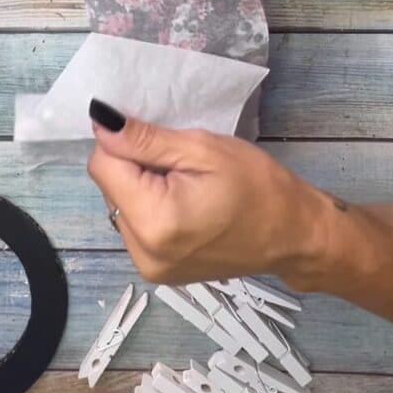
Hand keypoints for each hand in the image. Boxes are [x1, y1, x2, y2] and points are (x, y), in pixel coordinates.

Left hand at [88, 102, 329, 286]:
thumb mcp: (203, 149)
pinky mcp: (156, 271)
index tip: (160, 139)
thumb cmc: (256, 185)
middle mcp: (141, 251)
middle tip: (181, 162)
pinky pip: (133, 225)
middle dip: (135, 165)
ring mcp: (148, 267)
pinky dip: (149, 206)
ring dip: (141, 186)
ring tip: (185, 184)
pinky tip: (183, 203)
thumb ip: (145, 138)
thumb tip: (100, 121)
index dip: (124, 142)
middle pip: (109, 186)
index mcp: (153, 220)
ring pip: (119, 204)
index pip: (102, 164)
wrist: (292, 235)